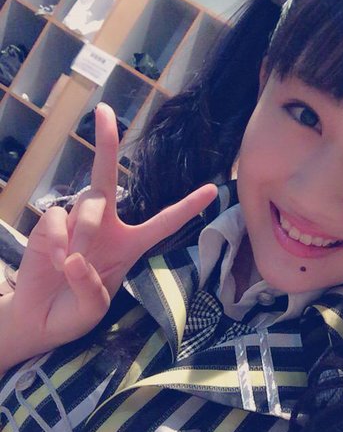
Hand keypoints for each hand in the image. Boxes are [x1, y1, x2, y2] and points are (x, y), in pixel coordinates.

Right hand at [6, 103, 216, 360]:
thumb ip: (90, 286)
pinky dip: (59, 242)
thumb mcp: (94, 307)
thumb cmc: (75, 313)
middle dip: (106, 142)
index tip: (213, 189)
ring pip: (89, 205)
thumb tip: (73, 258)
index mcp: (129, 245)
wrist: (40, 321)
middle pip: (107, 176)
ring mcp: (75, 222)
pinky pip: (58, 220)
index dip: (187, 206)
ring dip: (83, 235)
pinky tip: (55, 262)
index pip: (163, 222)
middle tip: (105, 110)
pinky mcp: (50, 225)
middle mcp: (104, 225)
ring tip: (70, 266)